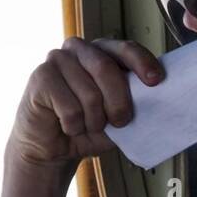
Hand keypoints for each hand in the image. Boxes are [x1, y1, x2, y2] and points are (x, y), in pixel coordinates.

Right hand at [9, 37, 163, 166]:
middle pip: (106, 69)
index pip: (126, 49)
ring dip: (93, 121)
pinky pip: (70, 108)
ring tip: (85, 126)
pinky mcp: (40, 76)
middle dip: (119, 103)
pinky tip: (66, 126)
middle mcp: (79, 49)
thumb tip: (155, 104)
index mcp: (102, 52)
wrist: (51, 148)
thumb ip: (133, 105)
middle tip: (120, 122)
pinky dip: (73, 126)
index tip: (155, 81)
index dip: (142, 63)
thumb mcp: (117, 118)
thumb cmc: (87, 128)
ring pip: (89, 94)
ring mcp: (57, 59)